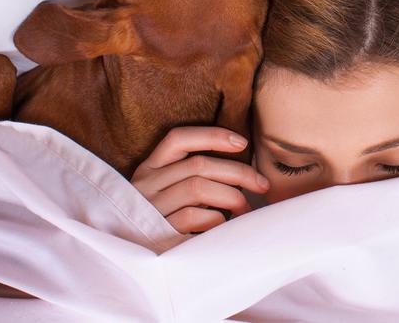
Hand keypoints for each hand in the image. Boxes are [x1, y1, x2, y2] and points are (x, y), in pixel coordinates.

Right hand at [131, 126, 269, 233]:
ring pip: (197, 188)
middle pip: (198, 165)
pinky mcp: (157, 232)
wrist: (136, 262)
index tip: (242, 142)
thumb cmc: (165, 221)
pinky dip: (216, 218)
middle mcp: (146, 184)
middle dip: (238, 172)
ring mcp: (150, 208)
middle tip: (262, 185)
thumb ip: (195, 176)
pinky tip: (224, 225)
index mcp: (150, 168)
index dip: (212, 136)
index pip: (178, 139)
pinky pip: (193, 217)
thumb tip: (243, 170)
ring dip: (231, 196)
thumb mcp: (170, 191)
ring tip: (244, 209)